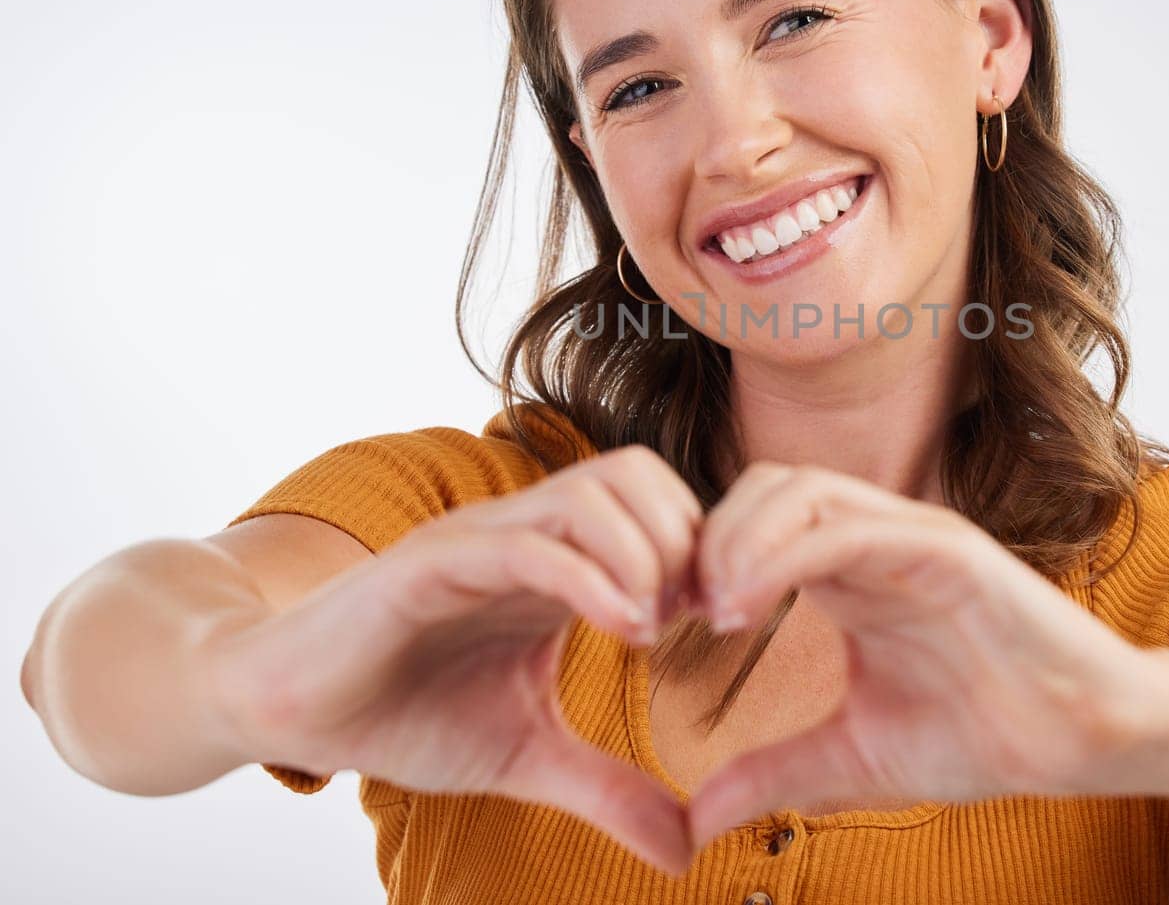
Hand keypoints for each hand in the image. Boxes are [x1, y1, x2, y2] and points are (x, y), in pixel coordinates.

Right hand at [205, 445, 704, 875]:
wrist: (289, 713)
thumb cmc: (405, 714)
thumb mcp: (528, 756)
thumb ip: (609, 788)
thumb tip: (687, 849)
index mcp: (557, 561)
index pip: (659, 503)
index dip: (707, 552)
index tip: (726, 624)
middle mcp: (523, 532)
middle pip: (638, 472)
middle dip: (689, 539)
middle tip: (700, 619)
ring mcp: (478, 539)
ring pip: (591, 490)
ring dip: (646, 552)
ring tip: (655, 629)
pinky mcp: (429, 564)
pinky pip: (525, 543)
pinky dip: (589, 576)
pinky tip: (623, 628)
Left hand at [686, 462, 1164, 850]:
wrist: (1085, 741)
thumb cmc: (984, 736)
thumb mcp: (851, 760)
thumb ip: (774, 774)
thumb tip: (694, 821)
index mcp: (851, 572)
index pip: (753, 523)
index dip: (698, 561)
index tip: (657, 625)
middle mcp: (876, 538)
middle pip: (762, 486)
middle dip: (705, 537)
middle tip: (672, 610)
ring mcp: (912, 535)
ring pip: (799, 487)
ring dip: (736, 537)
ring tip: (708, 608)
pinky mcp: (948, 548)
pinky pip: (849, 525)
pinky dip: (786, 552)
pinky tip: (747, 608)